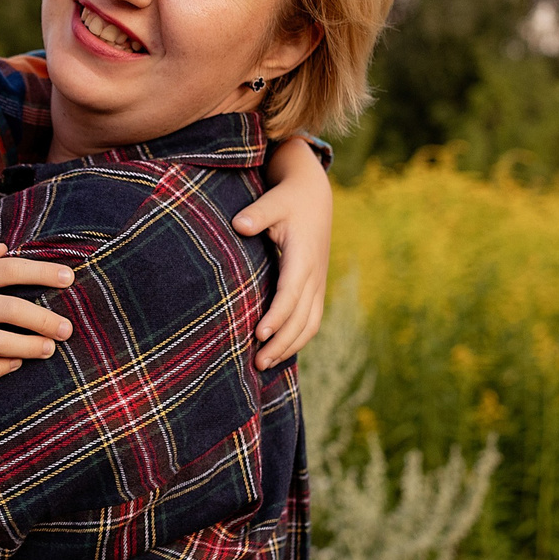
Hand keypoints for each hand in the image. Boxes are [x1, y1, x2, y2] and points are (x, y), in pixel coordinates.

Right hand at [0, 243, 74, 380]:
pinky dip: (0, 368)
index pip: (7, 269)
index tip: (70, 278)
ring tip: (49, 349)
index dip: (41, 273)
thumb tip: (4, 249)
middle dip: (44, 319)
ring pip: (0, 342)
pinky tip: (14, 364)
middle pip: (11, 309)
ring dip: (30, 347)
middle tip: (68, 328)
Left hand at [235, 137, 331, 367]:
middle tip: (256, 363)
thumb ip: (258, 213)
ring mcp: (318, 282)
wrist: (314, 195)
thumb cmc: (288, 198)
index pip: (291, 293)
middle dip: (281, 343)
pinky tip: (278, 352)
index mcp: (304, 256)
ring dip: (290, 346)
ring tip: (264, 364)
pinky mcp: (316, 286)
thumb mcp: (274, 199)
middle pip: (302, 317)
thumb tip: (240, 225)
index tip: (259, 334)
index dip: (277, 316)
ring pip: (310, 323)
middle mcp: (315, 273)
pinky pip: (311, 319)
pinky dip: (298, 338)